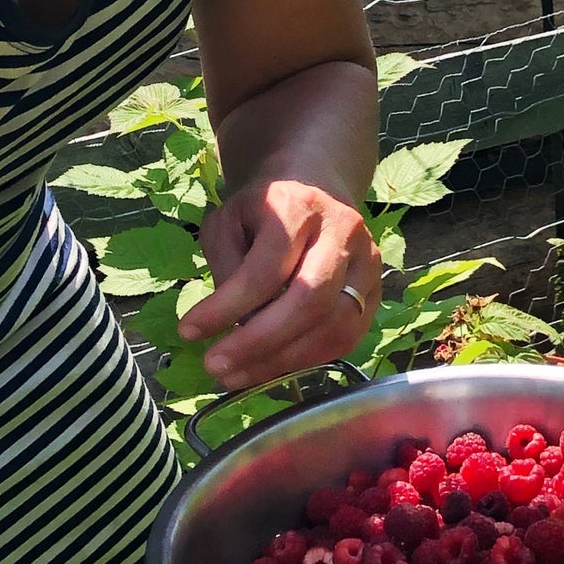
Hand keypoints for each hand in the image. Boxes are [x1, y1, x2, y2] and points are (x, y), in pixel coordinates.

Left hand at [179, 177, 381, 391]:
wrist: (315, 188)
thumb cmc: (263, 209)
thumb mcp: (228, 222)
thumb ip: (227, 266)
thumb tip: (235, 325)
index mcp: (300, 206)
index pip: (267, 268)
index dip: (228, 306)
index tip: (188, 331)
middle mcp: (343, 232)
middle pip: (308, 300)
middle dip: (258, 342)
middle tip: (216, 366)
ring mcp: (367, 263)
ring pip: (332, 327)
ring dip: (281, 361)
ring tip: (235, 376)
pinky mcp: (375, 291)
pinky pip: (345, 338)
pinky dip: (306, 360)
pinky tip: (270, 368)